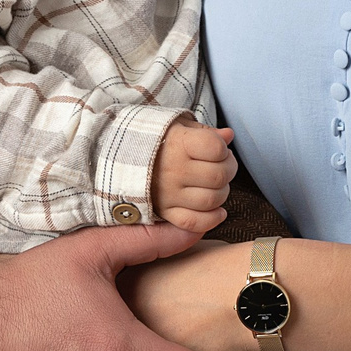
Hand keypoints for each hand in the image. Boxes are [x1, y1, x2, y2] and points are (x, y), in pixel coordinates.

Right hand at [152, 120, 236, 234]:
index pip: (216, 148)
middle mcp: (173, 170)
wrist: (121, 157)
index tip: (218, 149)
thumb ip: (207, 132)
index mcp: (179, 143)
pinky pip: (195, 223)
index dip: (223, 149)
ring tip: (214, 185)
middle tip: (223, 166)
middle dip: (229, 170)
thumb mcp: (180, 127)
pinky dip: (212, 219)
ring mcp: (169, 193)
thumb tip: (228, 136)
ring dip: (221, 193)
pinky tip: (218, 210)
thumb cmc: (159, 140)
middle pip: (219, 176)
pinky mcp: (165, 212)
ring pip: (211, 200)